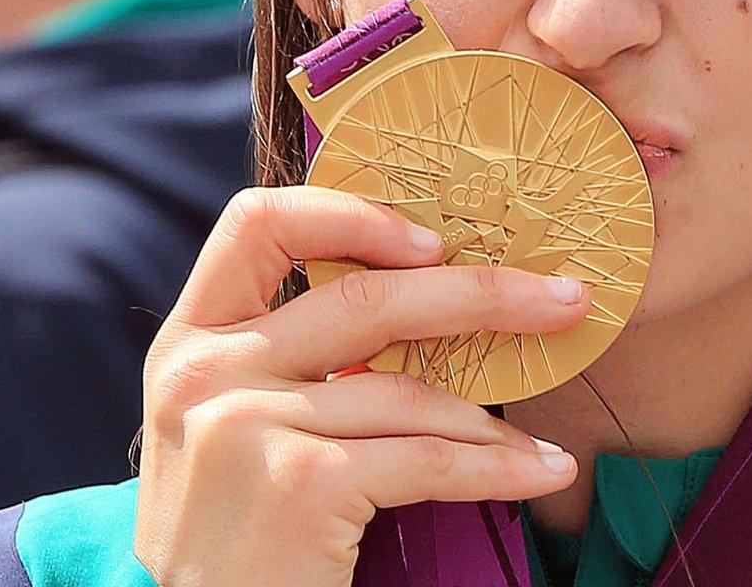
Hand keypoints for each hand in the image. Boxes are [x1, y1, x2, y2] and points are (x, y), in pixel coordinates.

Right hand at [133, 186, 589, 586]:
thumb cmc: (240, 539)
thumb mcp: (230, 428)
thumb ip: (285, 359)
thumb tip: (420, 290)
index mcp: (188, 342)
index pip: (257, 223)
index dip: (351, 214)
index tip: (433, 242)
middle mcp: (205, 372)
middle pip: (366, 295)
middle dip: (482, 293)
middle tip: (563, 296)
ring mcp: (247, 424)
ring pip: (408, 388)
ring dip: (493, 417)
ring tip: (544, 442)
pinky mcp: (300, 482)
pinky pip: (428, 458)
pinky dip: (496, 467)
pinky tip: (539, 471)